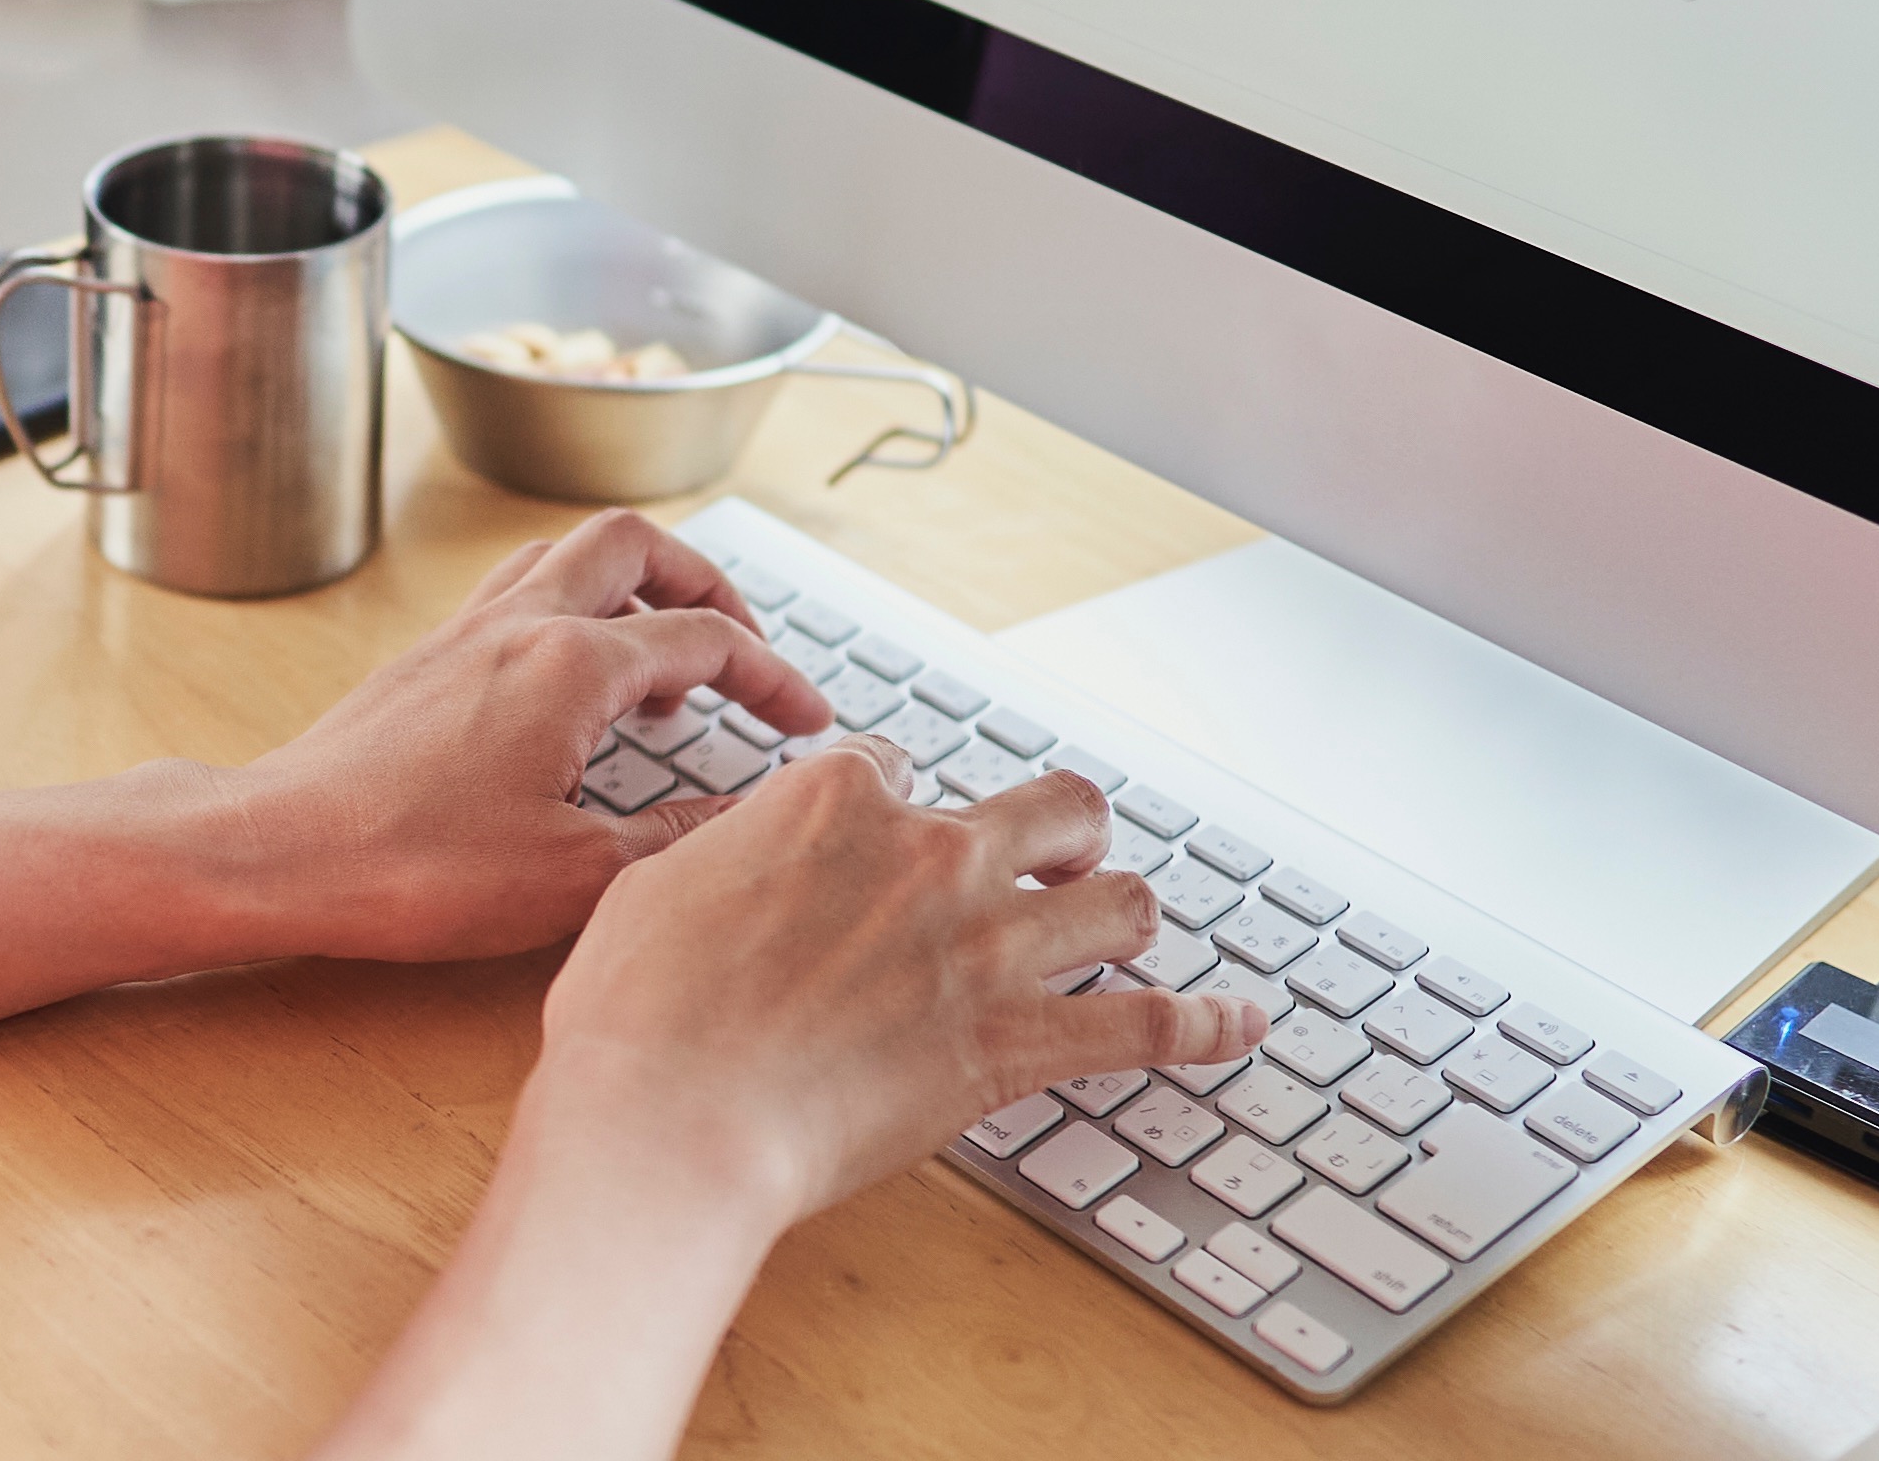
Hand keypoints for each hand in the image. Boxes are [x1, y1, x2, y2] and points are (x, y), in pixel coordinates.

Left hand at [220, 510, 844, 960]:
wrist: (280, 852)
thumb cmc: (414, 869)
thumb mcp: (573, 876)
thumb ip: (673, 839)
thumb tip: (739, 818)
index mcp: (571, 664)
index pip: (706, 639)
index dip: (775, 677)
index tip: (807, 721)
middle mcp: (520, 623)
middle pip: (636, 545)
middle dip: (706, 582)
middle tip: (742, 644)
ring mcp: (465, 633)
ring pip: (568, 555)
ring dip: (633, 584)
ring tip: (664, 659)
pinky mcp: (426, 659)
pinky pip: (518, 592)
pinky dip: (569, 609)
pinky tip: (574, 685)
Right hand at [527, 739, 1261, 1228]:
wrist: (673, 1113)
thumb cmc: (637, 1013)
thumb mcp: (655, 886)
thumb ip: (726, 856)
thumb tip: (740, 857)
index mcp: (835, 800)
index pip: (899, 765)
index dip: (898, 799)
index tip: (892, 831)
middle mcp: (929, 854)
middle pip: (1050, 805)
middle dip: (1063, 827)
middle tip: (1059, 855)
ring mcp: (984, 948)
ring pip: (1119, 898)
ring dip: (1129, 908)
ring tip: (1129, 921)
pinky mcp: (1015, 1045)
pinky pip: (1145, 1025)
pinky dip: (1205, 1024)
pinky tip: (1240, 1023)